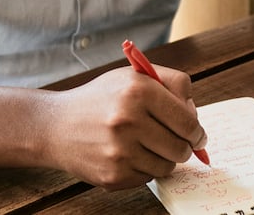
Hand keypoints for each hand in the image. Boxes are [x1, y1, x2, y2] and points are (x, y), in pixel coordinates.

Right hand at [45, 65, 206, 189]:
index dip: (197, 130)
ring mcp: (120, 151)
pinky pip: (148, 177)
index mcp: (138, 90)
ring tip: (146, 145)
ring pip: (167, 165)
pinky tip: (127, 155)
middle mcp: (128, 120)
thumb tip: (196, 114)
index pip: (188, 119)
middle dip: (184, 146)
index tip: (198, 135)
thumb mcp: (134, 76)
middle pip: (181, 146)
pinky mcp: (113, 175)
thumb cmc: (101, 99)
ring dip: (163, 158)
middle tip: (178, 143)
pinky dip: (144, 168)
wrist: (56, 126)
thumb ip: (172, 84)